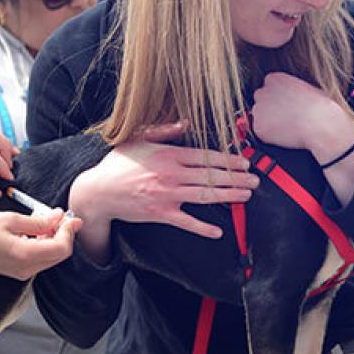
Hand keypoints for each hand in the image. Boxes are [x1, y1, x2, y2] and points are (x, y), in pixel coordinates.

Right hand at [0, 208, 79, 279]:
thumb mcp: (11, 219)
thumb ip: (39, 221)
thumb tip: (59, 217)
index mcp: (26, 255)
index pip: (62, 248)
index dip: (69, 231)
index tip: (71, 217)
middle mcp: (27, 268)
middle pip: (60, 254)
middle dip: (64, 234)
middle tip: (61, 216)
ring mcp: (23, 272)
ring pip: (51, 256)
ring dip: (55, 238)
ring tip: (47, 219)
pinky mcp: (19, 270)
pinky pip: (40, 258)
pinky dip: (44, 244)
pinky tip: (37, 230)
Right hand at [69, 121, 259, 258]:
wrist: (98, 191)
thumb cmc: (118, 164)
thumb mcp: (139, 139)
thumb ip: (165, 131)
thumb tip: (187, 122)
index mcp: (169, 155)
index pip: (205, 156)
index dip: (228, 159)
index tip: (244, 161)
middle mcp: (171, 174)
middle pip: (211, 176)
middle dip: (236, 178)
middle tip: (255, 179)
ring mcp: (167, 195)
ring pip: (205, 196)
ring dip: (229, 196)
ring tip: (246, 195)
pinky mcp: (160, 214)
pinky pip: (186, 222)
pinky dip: (203, 228)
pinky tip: (218, 231)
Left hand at [250, 73, 353, 158]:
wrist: (321, 124)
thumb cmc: (320, 107)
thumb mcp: (306, 87)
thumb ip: (290, 90)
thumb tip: (288, 98)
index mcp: (274, 79)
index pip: (268, 87)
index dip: (278, 97)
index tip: (286, 105)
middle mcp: (262, 91)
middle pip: (260, 100)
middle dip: (270, 108)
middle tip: (285, 117)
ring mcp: (258, 109)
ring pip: (259, 116)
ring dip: (269, 121)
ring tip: (288, 126)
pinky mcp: (258, 127)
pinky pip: (260, 131)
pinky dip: (269, 135)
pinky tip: (285, 134)